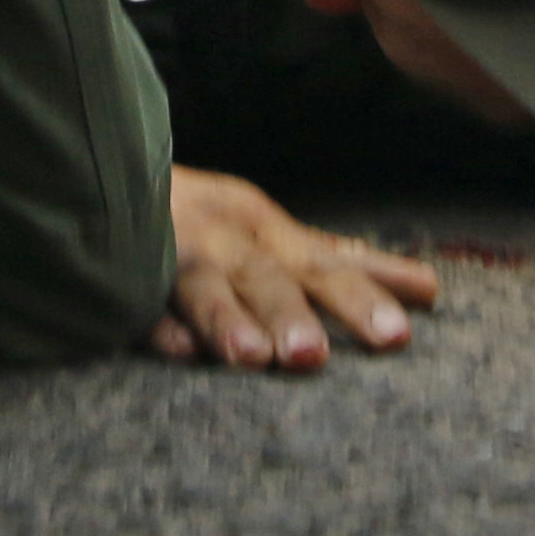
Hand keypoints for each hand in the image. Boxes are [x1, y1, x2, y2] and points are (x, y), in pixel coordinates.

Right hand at [150, 168, 438, 370]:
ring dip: (227, 320)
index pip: (325, 262)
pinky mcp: (123, 282)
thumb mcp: (272, 234)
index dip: (364, 291)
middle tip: (315, 356)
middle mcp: (225, 244)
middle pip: (266, 278)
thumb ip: (340, 263)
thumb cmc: (204, 222)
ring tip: (253, 358)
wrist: (106, 177)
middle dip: (293, 314)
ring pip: (203, 289)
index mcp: (264, 232)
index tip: (405, 326)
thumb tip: (429, 289)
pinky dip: (155, 322)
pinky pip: (138, 304)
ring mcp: (171, 260)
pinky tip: (175, 347)